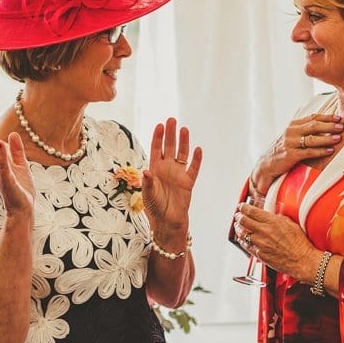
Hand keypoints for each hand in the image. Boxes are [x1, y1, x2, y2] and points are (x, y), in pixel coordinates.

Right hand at [0, 108, 34, 216]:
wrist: (23, 210)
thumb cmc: (21, 190)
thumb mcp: (22, 165)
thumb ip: (16, 151)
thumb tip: (11, 134)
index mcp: (0, 162)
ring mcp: (1, 174)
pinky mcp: (8, 182)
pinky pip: (4, 167)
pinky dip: (2, 155)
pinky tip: (1, 143)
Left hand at [142, 117, 202, 240]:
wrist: (167, 222)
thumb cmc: (154, 208)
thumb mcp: (148, 195)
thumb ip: (147, 183)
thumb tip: (145, 171)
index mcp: (155, 169)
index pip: (156, 149)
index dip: (158, 137)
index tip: (160, 125)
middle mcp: (167, 169)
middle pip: (169, 147)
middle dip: (170, 134)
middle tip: (172, 120)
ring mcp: (178, 174)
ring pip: (182, 154)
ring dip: (183, 142)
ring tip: (184, 129)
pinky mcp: (188, 183)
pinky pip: (193, 169)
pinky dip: (196, 160)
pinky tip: (198, 149)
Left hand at [232, 202, 317, 280]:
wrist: (303, 260)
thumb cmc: (300, 244)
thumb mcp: (291, 224)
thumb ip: (279, 218)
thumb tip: (274, 216)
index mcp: (272, 222)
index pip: (252, 211)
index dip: (244, 207)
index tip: (241, 206)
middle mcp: (264, 232)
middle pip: (244, 221)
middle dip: (238, 216)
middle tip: (238, 215)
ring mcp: (261, 244)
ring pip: (242, 234)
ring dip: (238, 228)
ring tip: (237, 226)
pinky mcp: (260, 255)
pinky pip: (247, 246)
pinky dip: (243, 241)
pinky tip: (242, 239)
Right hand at [252, 113, 342, 195]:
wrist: (267, 164)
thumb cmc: (283, 150)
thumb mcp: (292, 136)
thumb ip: (305, 130)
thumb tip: (326, 127)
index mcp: (293, 125)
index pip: (312, 117)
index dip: (327, 117)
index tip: (339, 118)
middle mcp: (291, 131)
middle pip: (313, 125)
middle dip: (329, 126)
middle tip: (342, 126)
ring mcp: (290, 143)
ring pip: (312, 138)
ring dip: (327, 138)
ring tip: (338, 138)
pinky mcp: (290, 154)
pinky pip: (308, 152)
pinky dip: (320, 151)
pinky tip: (329, 151)